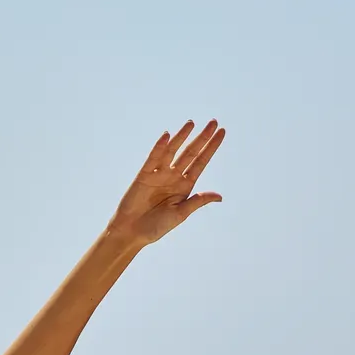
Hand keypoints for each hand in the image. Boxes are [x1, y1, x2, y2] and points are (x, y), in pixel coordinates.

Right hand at [107, 121, 224, 246]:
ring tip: (192, 123)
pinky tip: (168, 136)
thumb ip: (198, 201)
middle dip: (202, 138)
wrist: (132, 232)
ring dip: (182, 137)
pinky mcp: (144, 174)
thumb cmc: (156, 226)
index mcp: (185, 186)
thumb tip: (219, 196)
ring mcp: (159, 174)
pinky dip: (160, 147)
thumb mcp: (181, 214)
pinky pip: (153, 158)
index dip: (211, 148)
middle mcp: (174, 176)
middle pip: (190, 153)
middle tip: (214, 122)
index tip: (222, 132)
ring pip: (173, 151)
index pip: (201, 162)